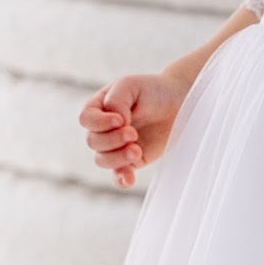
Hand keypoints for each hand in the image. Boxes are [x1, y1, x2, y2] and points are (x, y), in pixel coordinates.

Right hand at [80, 69, 190, 187]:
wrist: (178, 102)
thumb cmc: (152, 90)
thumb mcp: (130, 85)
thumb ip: (116, 101)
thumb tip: (116, 124)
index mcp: (99, 108)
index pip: (86, 120)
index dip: (100, 123)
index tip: (121, 120)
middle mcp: (103, 129)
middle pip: (93, 142)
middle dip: (113, 140)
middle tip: (134, 133)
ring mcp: (116, 146)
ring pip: (102, 160)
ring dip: (118, 158)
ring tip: (137, 150)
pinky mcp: (131, 161)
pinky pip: (118, 175)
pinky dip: (121, 179)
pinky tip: (129, 179)